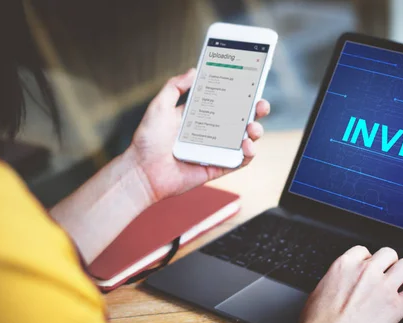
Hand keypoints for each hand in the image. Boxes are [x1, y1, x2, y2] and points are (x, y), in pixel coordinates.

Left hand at [127, 68, 270, 201]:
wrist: (142, 171)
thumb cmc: (147, 141)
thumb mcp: (159, 106)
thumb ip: (175, 87)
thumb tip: (194, 70)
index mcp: (200, 116)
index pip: (226, 101)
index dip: (240, 93)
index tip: (251, 83)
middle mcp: (211, 132)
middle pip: (241, 119)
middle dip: (255, 111)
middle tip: (260, 105)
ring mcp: (216, 150)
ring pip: (245, 139)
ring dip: (255, 132)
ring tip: (252, 128)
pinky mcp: (218, 167)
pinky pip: (239, 161)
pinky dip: (248, 154)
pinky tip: (247, 145)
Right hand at [286, 246, 402, 322]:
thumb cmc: (317, 322)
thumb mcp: (319, 290)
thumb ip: (334, 281)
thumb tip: (337, 285)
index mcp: (345, 265)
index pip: (364, 251)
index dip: (369, 260)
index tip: (370, 268)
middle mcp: (366, 272)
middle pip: (388, 254)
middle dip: (389, 263)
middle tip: (389, 274)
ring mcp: (383, 287)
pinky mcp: (396, 306)